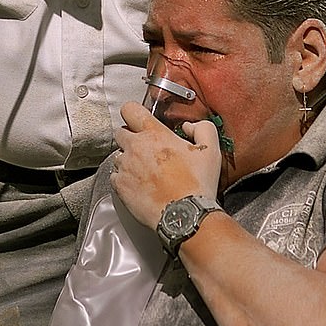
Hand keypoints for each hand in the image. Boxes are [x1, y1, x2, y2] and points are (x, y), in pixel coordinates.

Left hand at [110, 102, 221, 230]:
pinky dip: (123, 179)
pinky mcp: (120, 186)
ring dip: (128, 160)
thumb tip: (189, 126)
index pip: (130, 110)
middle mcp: (136, 147)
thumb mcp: (211, 150)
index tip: (138, 119)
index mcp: (155, 134)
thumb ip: (203, 128)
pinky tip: (138, 185)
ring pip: (118, 155)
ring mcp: (126, 167)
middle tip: (145, 149)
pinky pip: (115, 176)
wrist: (185, 216)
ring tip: (144, 171)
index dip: (133, 113)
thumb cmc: (197, 184)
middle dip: (130, 138)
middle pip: (121, 133)